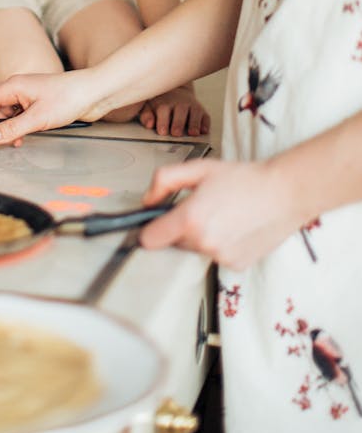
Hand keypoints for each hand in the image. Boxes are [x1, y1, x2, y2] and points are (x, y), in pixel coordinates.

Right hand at [0, 69, 97, 145]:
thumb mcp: (37, 118)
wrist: (94, 93)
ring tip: (5, 141)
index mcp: (12, 85)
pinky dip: (12, 127)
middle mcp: (15, 88)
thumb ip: (11, 129)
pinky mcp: (34, 103)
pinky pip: (14, 115)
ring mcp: (24, 95)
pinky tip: (18, 138)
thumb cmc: (68, 98)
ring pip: (1, 111)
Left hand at [138, 86, 209, 137]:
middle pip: (180, 111)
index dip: (163, 121)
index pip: (164, 110)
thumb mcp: (149, 107)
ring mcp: (192, 105)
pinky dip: (205, 123)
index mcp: (165, 103)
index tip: (162, 131)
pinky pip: (205, 116)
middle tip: (176, 134)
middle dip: (178, 123)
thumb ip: (146, 116)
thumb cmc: (160, 103)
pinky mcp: (201, 110)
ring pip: (194, 113)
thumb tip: (149, 124)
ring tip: (192, 134)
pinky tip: (204, 131)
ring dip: (194, 124)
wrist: (176, 90)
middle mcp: (179, 103)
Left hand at [139, 157, 301, 269]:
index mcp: (190, 219)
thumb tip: (148, 201)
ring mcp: (220, 257)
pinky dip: (221, 245)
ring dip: (201, 236)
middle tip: (202, 207)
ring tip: (223, 215)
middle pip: (174, 243)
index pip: (149, 239)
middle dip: (181, 227)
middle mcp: (204, 243)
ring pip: (195, 249)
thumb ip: (164, 180)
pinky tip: (235, 227)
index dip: (150, 228)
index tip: (156, 221)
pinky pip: (216, 256)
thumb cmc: (243, 178)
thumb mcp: (198, 168)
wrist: (283, 193)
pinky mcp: (236, 265)